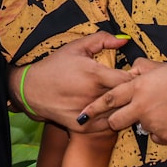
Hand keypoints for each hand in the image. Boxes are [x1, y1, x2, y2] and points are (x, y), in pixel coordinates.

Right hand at [13, 32, 133, 132]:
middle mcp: (93, 95)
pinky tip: (108, 109)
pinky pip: (107, 125)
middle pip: (126, 97)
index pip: (129, 80)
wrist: (32, 89)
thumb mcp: (77, 47)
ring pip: (119, 113)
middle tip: (130, 87)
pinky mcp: (83, 127)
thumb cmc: (56, 66)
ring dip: (123, 106)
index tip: (131, 75)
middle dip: (131, 92)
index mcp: (95, 75)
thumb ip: (102, 39)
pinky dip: (111, 118)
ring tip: (120, 99)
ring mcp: (89, 113)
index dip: (134, 77)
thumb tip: (124, 40)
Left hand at [82, 58, 166, 144]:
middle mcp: (142, 106)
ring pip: (140, 128)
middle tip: (125, 117)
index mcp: (140, 86)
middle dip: (116, 121)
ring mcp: (153, 123)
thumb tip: (131, 69)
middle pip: (116, 121)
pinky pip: (157, 136)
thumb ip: (142, 69)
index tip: (82, 114)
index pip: (109, 98)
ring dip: (148, 122)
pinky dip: (163, 131)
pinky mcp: (165, 136)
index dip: (94, 107)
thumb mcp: (162, 67)